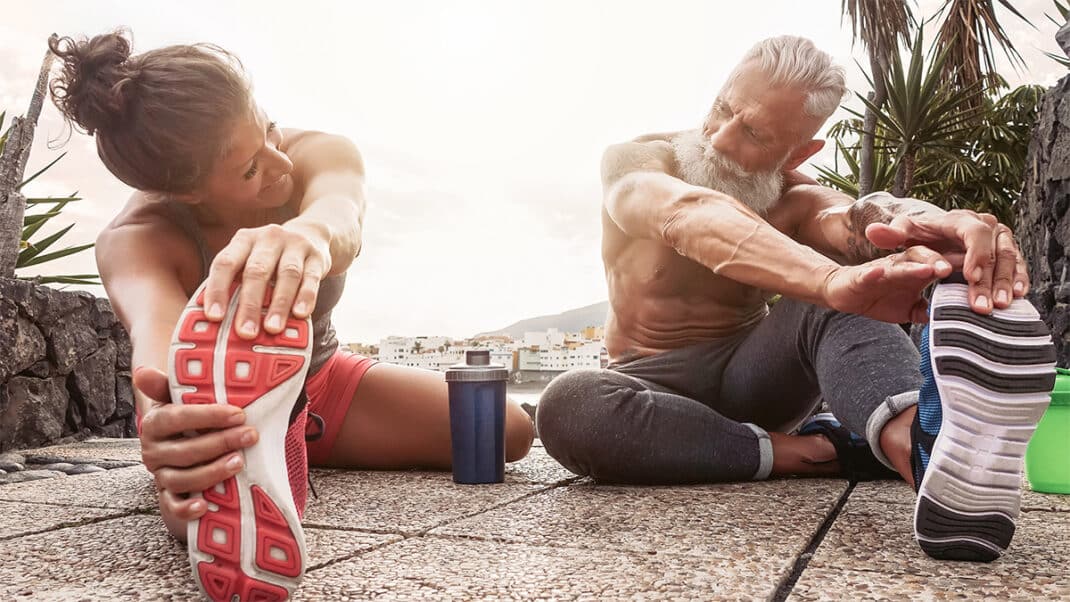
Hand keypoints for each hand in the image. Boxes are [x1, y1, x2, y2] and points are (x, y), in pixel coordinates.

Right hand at [133, 366, 257, 523]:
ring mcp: (160, 475)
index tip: (238, 413)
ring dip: (211, 472)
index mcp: (155, 423)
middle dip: (220, 443)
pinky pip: (172, 506)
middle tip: (250, 435)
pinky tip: (205, 505)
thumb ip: (166, 384)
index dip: (207, 416)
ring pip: (181, 478)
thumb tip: (143, 372)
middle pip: (184, 450)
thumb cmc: (186, 417)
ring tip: (239, 462)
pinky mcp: (167, 495)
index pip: (176, 418)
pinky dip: (186, 509)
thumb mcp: (177, 398)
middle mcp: (153, 451)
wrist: (178, 441)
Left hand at [201, 223, 330, 338]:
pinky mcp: (317, 257)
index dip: (217, 289)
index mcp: (244, 240)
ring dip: (279, 304)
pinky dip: (306, 297)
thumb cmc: (271, 258)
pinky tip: (300, 314)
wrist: (310, 234)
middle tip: (245, 332)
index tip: (214, 317)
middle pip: (257, 270)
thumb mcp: (250, 260)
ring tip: (272, 328)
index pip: (225, 263)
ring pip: (287, 274)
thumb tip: (218, 324)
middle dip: (249, 304)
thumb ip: (236, 285)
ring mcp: (295, 245)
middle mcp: (268, 238)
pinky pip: (312, 278)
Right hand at [822, 246, 953, 322]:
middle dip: (942, 262)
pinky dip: (873, 272)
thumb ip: (931, 312)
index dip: (961, 268)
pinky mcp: (860, 276)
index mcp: (918, 270)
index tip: (982, 275)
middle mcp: (903, 265)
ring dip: (916, 265)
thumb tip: (955, 323)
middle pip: (926, 257)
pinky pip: (867, 273)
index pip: (944, 264)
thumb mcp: (910, 309)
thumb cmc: (879, 297)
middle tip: (959, 269)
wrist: (844, 292)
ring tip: (929, 269)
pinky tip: (879, 272)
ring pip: (902, 263)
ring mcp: (882, 269)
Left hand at [864, 209, 1026, 313]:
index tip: (971, 276)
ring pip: (1011, 258)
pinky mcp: (1009, 252)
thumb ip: (890, 235)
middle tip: (984, 305)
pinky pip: (1020, 265)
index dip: (976, 254)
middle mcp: (985, 226)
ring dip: (1008, 283)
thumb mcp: (904, 234)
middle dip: (991, 279)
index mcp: (960, 220)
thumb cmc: (921, 235)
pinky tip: (1018, 296)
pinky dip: (1020, 280)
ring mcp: (1000, 238)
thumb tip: (873, 232)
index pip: (974, 233)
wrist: (939, 234)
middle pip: (996, 251)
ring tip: (1002, 305)